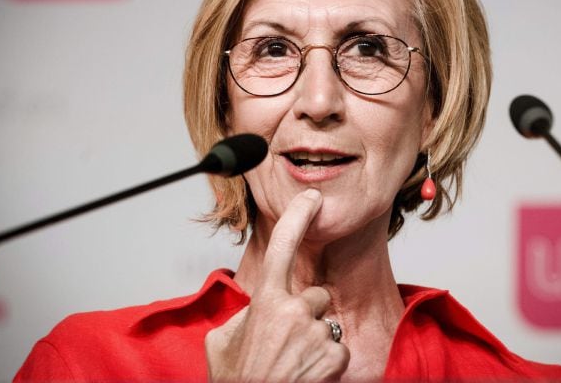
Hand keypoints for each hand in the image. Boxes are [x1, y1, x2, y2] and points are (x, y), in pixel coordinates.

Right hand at [205, 188, 349, 381]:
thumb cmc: (236, 380)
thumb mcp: (222, 339)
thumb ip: (243, 314)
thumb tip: (257, 308)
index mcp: (264, 301)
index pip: (282, 246)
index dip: (298, 217)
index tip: (312, 197)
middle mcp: (294, 312)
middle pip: (314, 295)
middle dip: (304, 313)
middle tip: (284, 341)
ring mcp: (317, 334)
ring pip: (326, 324)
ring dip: (314, 340)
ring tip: (292, 362)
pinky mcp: (335, 357)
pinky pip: (338, 348)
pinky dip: (326, 361)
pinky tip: (306, 373)